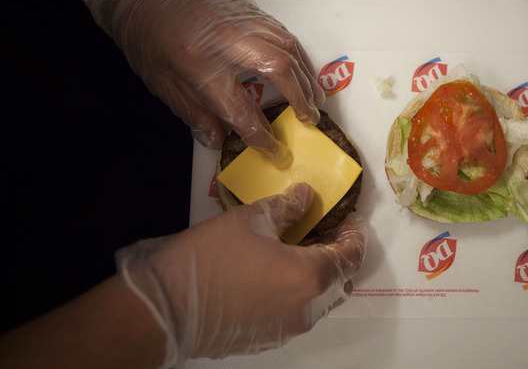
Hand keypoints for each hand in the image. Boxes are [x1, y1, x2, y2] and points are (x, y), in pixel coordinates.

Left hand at [88, 0, 324, 161]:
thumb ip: (193, 113)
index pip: (242, 111)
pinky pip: (283, 31)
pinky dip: (298, 53)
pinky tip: (302, 68)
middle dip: (301, 98)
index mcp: (202, 67)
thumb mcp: (161, 83)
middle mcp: (229, 43)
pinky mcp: (250, 8)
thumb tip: (218, 140)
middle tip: (311, 119)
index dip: (262, 137)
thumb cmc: (147, 37)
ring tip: (315, 98)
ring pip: (288, 47)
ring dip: (307, 76)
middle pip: (280, 70)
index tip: (274, 151)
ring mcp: (243, 21)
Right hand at [115, 183, 366, 365]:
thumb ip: (287, 208)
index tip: (348, 220)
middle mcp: (307, 308)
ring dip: (317, 275)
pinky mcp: (268, 339)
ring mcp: (288, 328)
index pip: (351, 256)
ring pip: (318, 299)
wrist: (164, 308)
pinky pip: (295, 313)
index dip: (355, 235)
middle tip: (323, 231)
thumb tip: (306, 197)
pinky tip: (274, 274)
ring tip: (297, 250)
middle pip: (339, 280)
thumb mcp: (250, 219)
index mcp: (310, 276)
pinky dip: (297, 292)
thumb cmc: (209, 258)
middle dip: (338, 254)